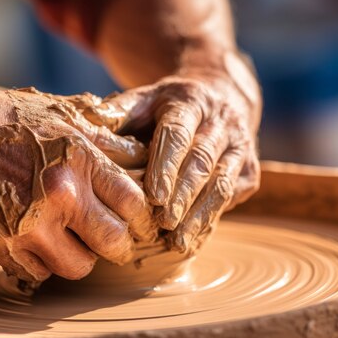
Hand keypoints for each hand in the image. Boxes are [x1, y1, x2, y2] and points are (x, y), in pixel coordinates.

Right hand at [0, 85, 155, 284]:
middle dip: (118, 246)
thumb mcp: (61, 115)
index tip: (138, 223)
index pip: (134, 202)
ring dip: (78, 257)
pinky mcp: (0, 246)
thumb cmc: (5, 118)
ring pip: (78, 267)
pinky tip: (35, 242)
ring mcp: (28, 225)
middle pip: (114, 242)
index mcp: (80, 160)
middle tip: (112, 243)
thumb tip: (141, 156)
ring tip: (69, 241)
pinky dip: (41, 263)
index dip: (142, 217)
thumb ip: (105, 140)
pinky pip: (38, 273)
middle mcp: (59, 195)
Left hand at [82, 51, 261, 253]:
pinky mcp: (250, 169)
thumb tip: (87, 126)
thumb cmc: (169, 105)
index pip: (178, 133)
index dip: (166, 164)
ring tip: (179, 242)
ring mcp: (240, 147)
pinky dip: (213, 220)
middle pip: (202, 161)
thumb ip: (117, 111)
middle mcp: (220, 123)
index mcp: (189, 101)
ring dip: (201, 214)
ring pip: (223, 183)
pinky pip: (233, 197)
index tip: (153, 195)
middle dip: (183, 195)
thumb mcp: (144, 98)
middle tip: (164, 224)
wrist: (221, 95)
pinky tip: (193, 240)